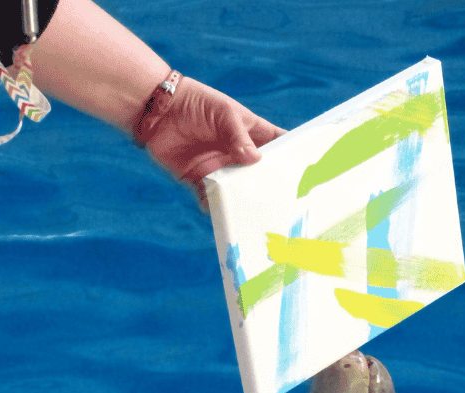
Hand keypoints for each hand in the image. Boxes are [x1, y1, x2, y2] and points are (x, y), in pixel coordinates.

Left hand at [142, 76, 285, 211]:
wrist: (156, 111)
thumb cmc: (195, 103)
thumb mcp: (223, 113)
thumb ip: (238, 136)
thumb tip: (255, 161)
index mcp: (251, 134)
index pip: (278, 146)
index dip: (292, 157)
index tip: (308, 172)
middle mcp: (238, 155)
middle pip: (261, 176)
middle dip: (272, 189)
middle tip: (288, 205)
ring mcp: (220, 169)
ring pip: (239, 192)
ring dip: (246, 203)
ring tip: (258, 216)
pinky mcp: (200, 181)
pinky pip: (212, 200)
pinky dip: (217, 209)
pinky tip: (225, 216)